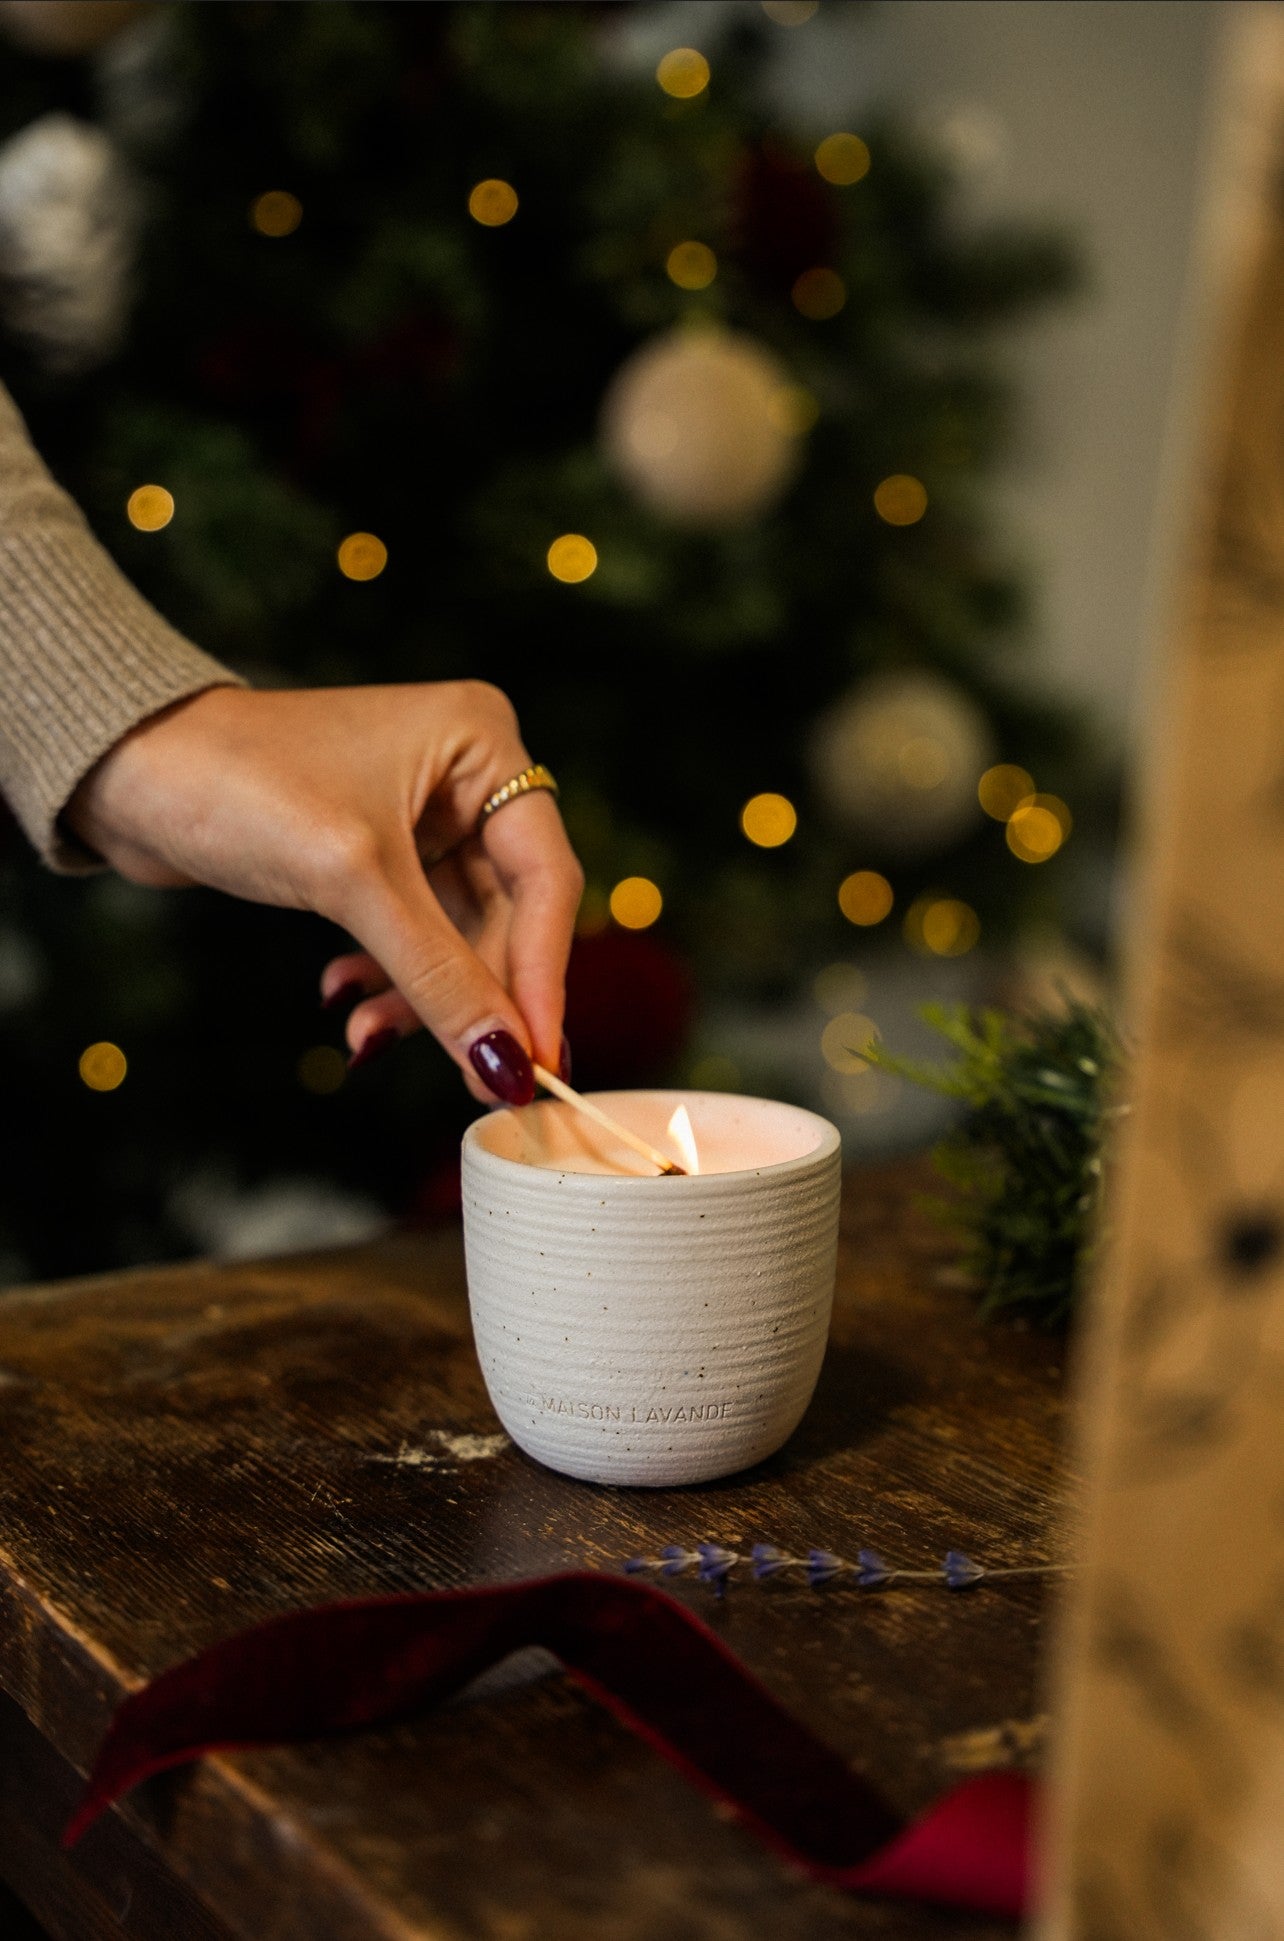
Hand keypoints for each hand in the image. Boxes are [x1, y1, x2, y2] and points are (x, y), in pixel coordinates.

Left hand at [65, 682, 583, 1102]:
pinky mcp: (379, 855)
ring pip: (457, 937)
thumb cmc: (237, 781)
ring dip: (419, 996)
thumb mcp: (353, 880)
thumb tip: (507, 1064)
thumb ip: (439, 974)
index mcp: (483, 742)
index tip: (536, 1060)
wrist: (124, 768)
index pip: (545, 878)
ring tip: (365, 1034)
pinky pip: (413, 936)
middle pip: (506, 917)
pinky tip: (344, 999)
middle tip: (464, 1076)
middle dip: (471, 997)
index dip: (542, 977)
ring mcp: (423, 816)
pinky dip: (387, 977)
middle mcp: (465, 774)